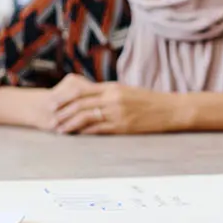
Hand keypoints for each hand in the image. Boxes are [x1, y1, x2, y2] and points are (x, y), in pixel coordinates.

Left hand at [49, 78, 183, 135]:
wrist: (169, 109)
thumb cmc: (149, 100)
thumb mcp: (127, 91)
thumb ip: (108, 93)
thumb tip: (90, 98)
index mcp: (113, 88)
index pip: (82, 91)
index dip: (65, 98)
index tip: (54, 104)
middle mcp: (112, 99)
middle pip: (80, 104)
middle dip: (63, 112)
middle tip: (52, 119)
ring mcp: (117, 113)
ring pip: (86, 117)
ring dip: (70, 124)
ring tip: (61, 129)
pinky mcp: (122, 127)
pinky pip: (98, 129)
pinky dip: (85, 132)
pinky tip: (77, 135)